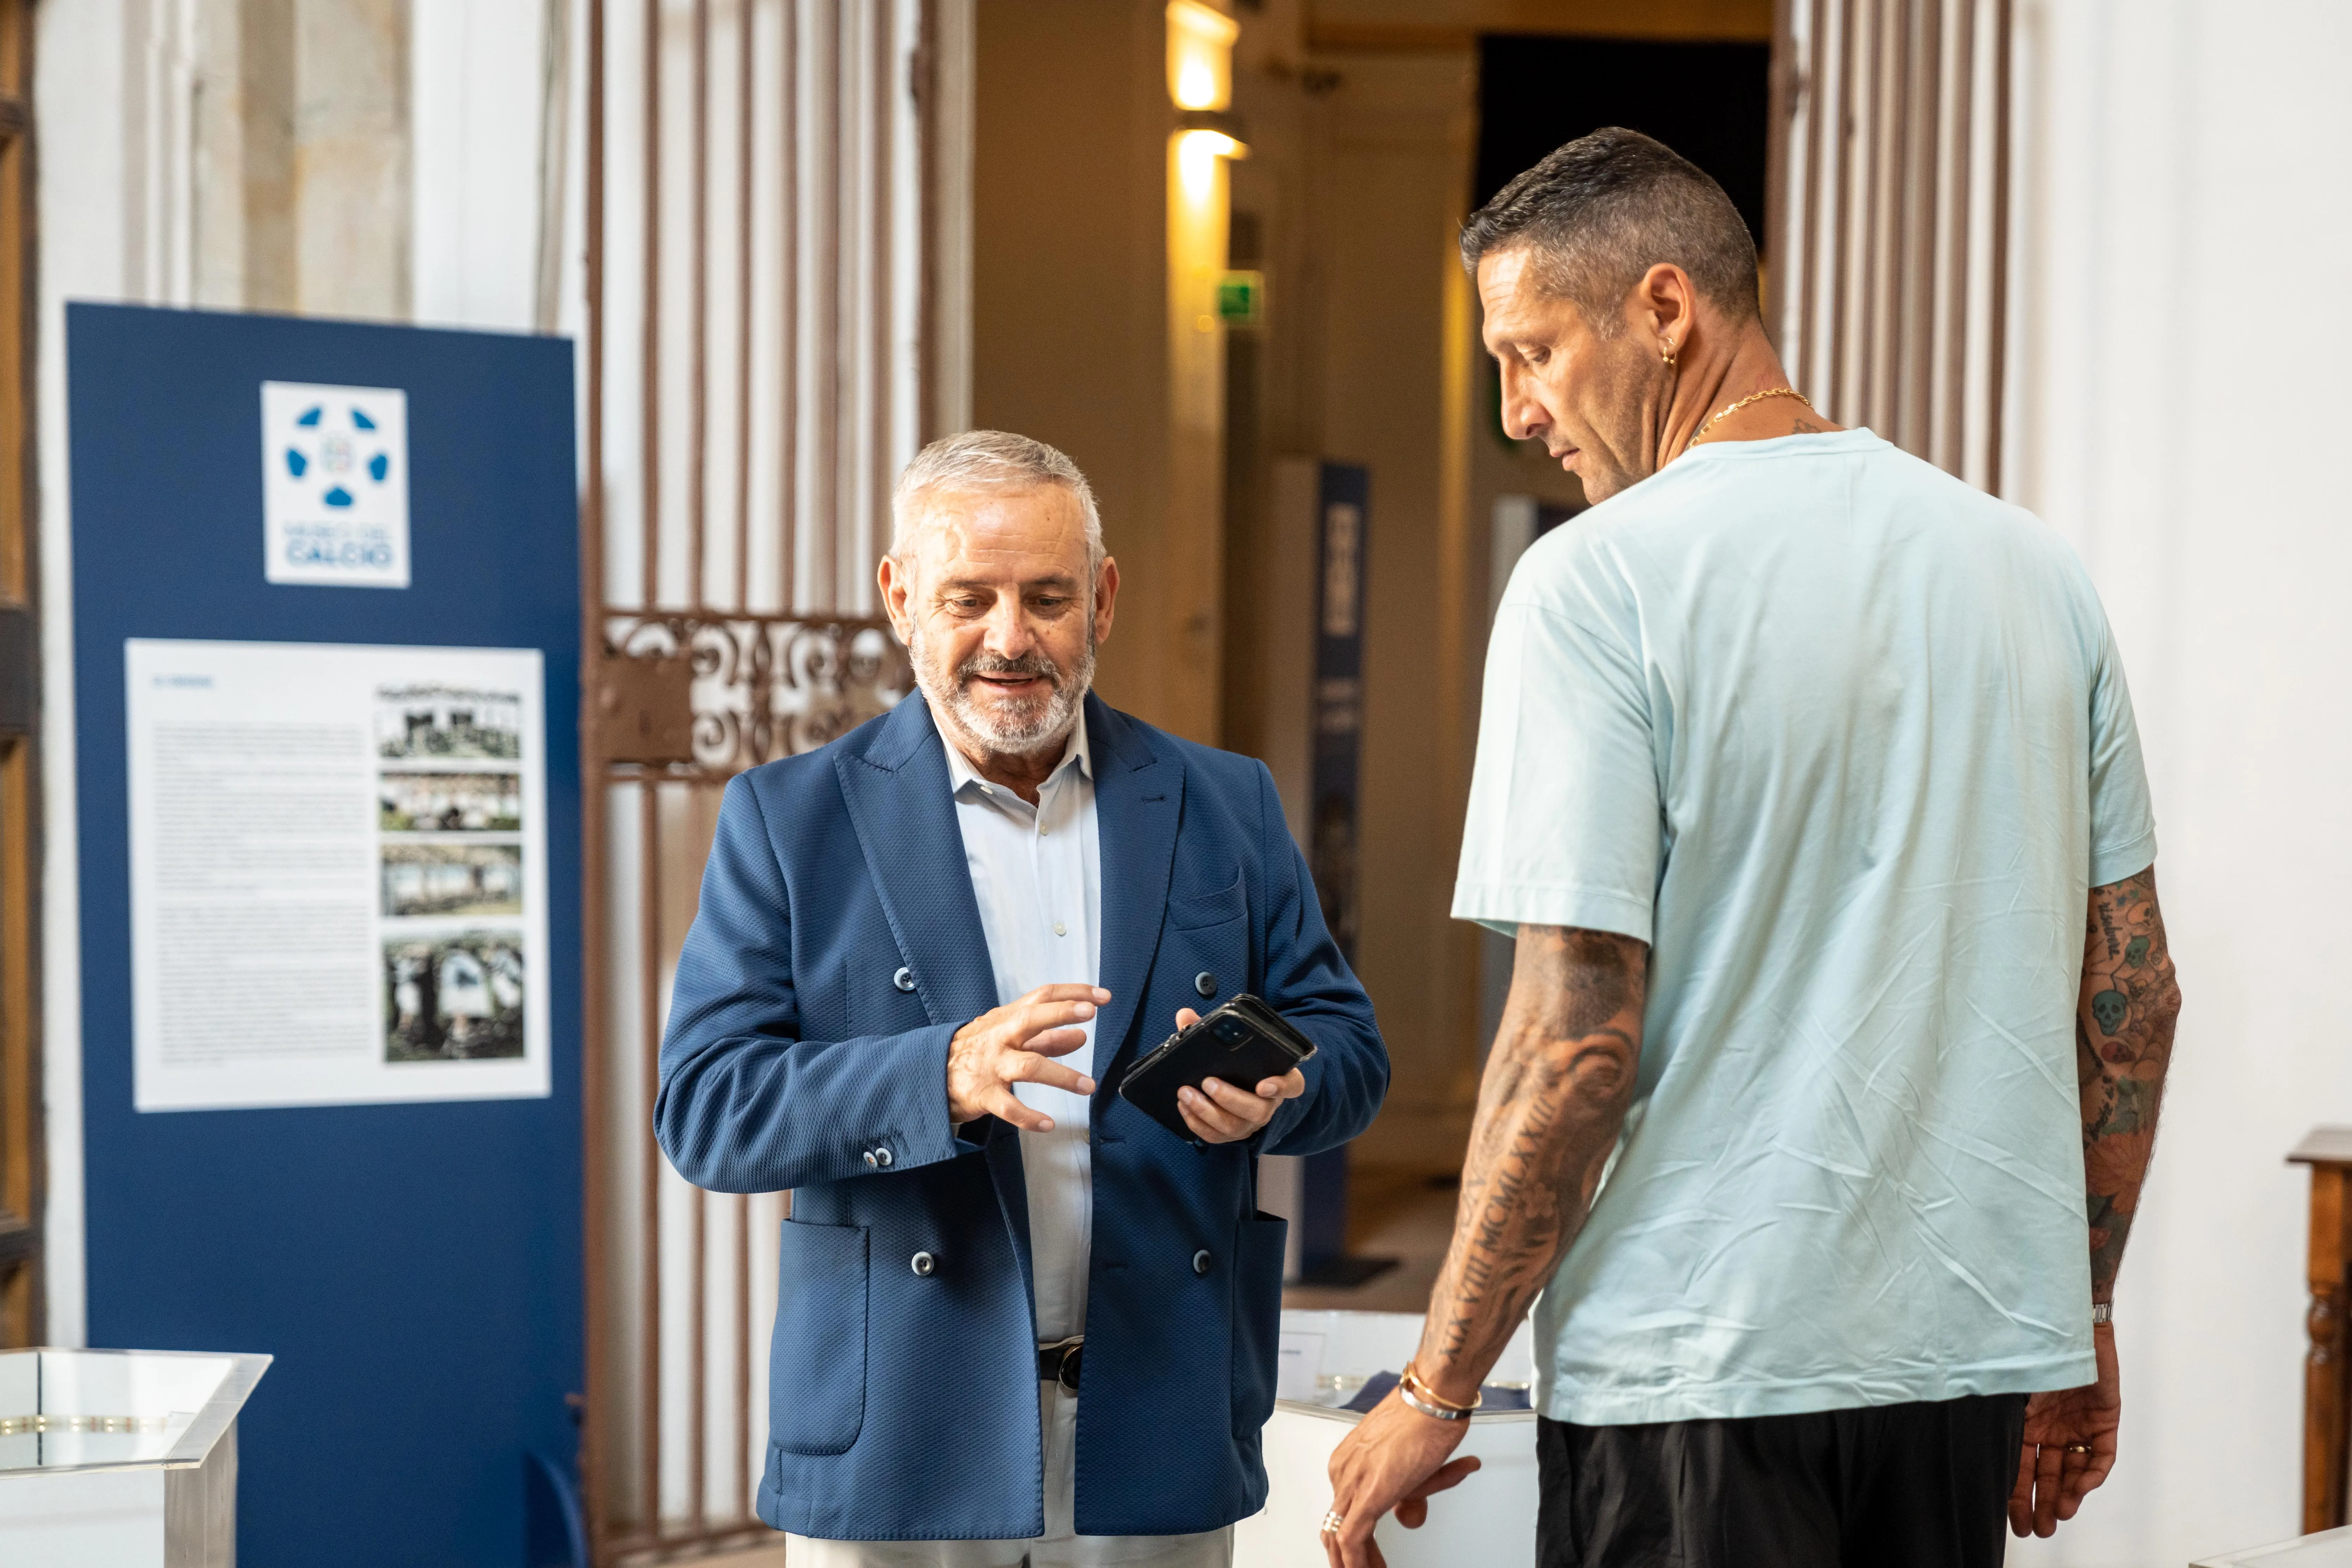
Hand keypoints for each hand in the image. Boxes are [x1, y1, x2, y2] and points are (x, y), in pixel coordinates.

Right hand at [946, 984, 1107, 1131]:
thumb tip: (1081, 1034)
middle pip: (1030, 1020)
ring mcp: (990, 1066)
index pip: (1042, 997)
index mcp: (1007, 1019)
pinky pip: (1007, 1107)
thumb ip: (1046, 1038)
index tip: (1101, 995)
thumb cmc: (977, 1053)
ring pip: (1027, 1066)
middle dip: (1060, 1014)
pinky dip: (1029, 1117)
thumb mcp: (1009, 1039)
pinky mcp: (981, 1094)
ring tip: (1087, 1085)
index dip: (1072, 993)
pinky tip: (1048, 1123)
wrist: (929, 1075)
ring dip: (1061, 1075)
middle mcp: (1000, 1038)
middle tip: (1088, 1014)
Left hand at [1169, 1007, 1307, 1143]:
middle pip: (1257, 1110)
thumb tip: (1184, 1015)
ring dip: (1207, 1112)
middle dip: (1230, 1098)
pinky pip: (1217, 1137)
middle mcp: (1268, 1105)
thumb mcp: (1230, 1045)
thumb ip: (1208, 1028)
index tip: (1263, 1084)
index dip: (1281, 1086)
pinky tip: (1184, 1107)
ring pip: (1234, 1126)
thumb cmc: (1237, 1064)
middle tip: (1208, 1082)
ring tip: (1186, 1093)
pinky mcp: (1232, 1135)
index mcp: (1278, 1079)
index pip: (1293, 1084)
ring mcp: (1250, 1123)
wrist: (1238, 1087)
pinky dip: (1198, 1124)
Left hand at [1323, 1388, 1482, 1567]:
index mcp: (1350, 1460)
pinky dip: (1357, 1563)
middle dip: (1349, 1556)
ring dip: (1352, 1563)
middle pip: (1337, 1525)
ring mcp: (1352, 1480)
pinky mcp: (1367, 1494)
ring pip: (1339, 1535)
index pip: (1345, 1508)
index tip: (1369, 1554)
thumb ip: (1411, 1495)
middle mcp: (1345, 1469)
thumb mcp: (1419, 1469)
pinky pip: (1352, 1539)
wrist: (1433, 1398)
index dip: (1357, 1538)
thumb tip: (1408, 1517)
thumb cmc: (1427, 1418)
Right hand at [2010, 1321, 2120, 1536]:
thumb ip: (2003, 1416)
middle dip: (2042, 1503)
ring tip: (2061, 1515)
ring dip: (2068, 1495)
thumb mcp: (2011, 1388)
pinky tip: (2082, 1488)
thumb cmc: (2036, 1348)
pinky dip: (2093, 1474)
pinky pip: (2101, 1456)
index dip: (2017, 1494)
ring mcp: (2078, 1425)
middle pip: (2046, 1474)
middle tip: (2039, 1529)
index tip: (2015, 1520)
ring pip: (2073, 1471)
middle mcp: (2051, 1427)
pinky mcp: (2104, 1421)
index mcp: (2026, 1420)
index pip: (2020, 1466)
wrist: (2073, 1324)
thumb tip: (1976, 1443)